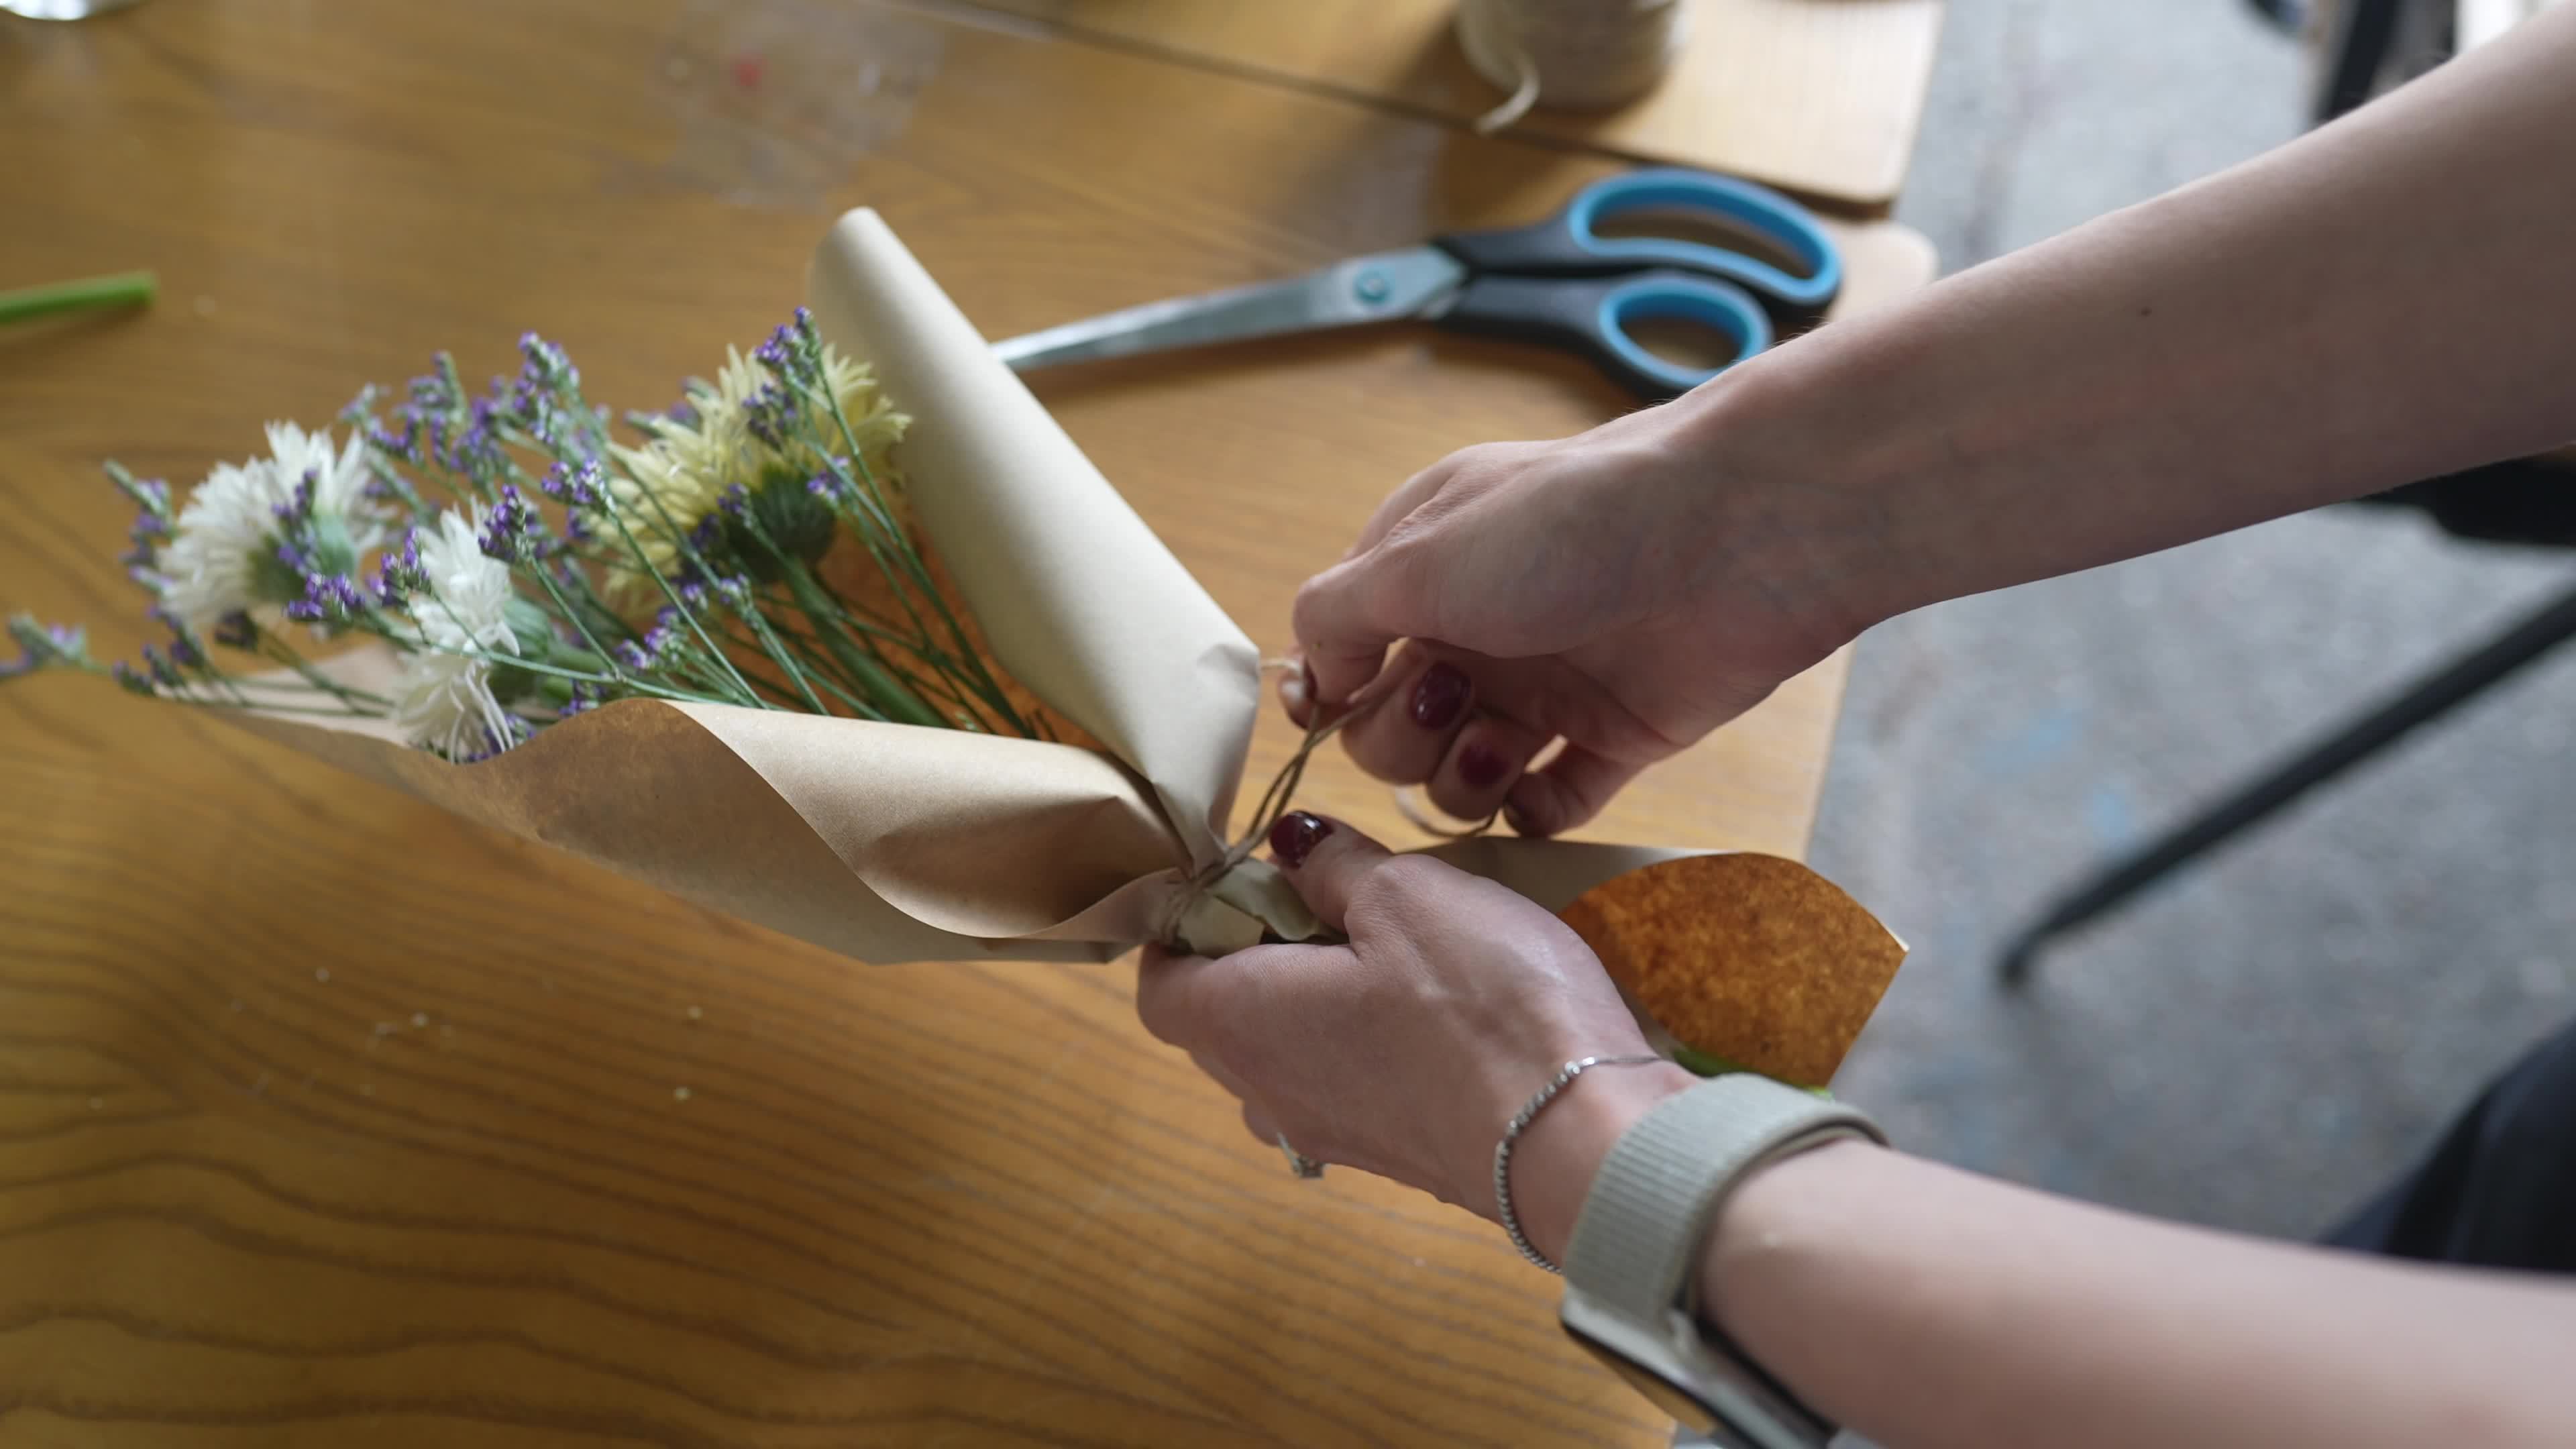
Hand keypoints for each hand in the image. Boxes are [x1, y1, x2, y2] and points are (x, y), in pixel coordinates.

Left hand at [1136, 811, 1693, 1262]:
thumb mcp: (1406, 896)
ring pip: (1284, 1056)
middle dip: (1252, 952)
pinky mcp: (1394, 1155)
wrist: (1580, 1142)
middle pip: (1218, 1020)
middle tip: (1322, 892)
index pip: (1158, 984)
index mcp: (1240, 1023)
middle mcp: (1267, 1092)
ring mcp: (1331, 1134)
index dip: (1183, 927)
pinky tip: (1430, 1002)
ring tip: (1383, 943)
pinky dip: (1361, 1040)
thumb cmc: (1480, 1007)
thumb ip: (1333, 866)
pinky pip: (1345, 1086)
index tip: (1235, 877)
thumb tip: (1289, 846)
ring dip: (1311, 999)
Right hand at [1288, 395, 1874, 834]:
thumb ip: (1335, 616)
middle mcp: (1477, 628)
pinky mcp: (1615, 735)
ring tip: (1502, 746)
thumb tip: (1308, 684)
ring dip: (1463, 782)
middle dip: (1402, 735)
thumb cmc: (1569, 524)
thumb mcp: (1419, 553)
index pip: (1338, 652)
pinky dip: (1535, 813)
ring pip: (1461, 777)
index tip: (1334, 709)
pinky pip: (1550, 803)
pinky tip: (1538, 793)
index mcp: (1423, 568)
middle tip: (1453, 697)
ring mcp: (1546, 684)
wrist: (1740, 534)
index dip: (1329, 694)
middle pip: (1391, 729)